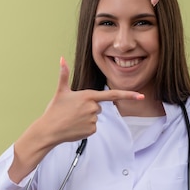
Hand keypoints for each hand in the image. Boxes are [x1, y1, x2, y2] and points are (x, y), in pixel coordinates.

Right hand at [9, 57, 143, 182]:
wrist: (48, 130)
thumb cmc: (54, 110)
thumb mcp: (60, 91)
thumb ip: (64, 74)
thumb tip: (62, 58)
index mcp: (88, 96)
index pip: (112, 94)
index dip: (128, 94)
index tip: (141, 95)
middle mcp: (93, 108)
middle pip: (98, 106)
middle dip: (88, 108)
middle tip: (73, 110)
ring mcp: (93, 120)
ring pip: (95, 117)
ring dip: (86, 117)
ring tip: (72, 118)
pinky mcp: (91, 131)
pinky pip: (93, 127)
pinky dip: (85, 127)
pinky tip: (74, 127)